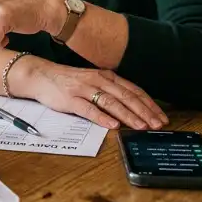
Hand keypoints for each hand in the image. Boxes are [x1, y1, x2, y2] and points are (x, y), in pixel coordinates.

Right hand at [21, 58, 167, 129]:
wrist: (40, 75)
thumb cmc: (68, 81)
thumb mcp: (93, 81)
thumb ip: (110, 91)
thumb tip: (132, 107)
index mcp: (106, 76)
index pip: (133, 90)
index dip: (149, 104)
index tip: (161, 117)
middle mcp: (98, 80)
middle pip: (126, 97)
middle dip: (144, 112)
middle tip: (158, 125)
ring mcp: (84, 89)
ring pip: (111, 103)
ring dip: (128, 115)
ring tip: (141, 127)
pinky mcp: (70, 99)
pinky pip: (89, 109)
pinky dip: (102, 117)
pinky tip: (113, 125)